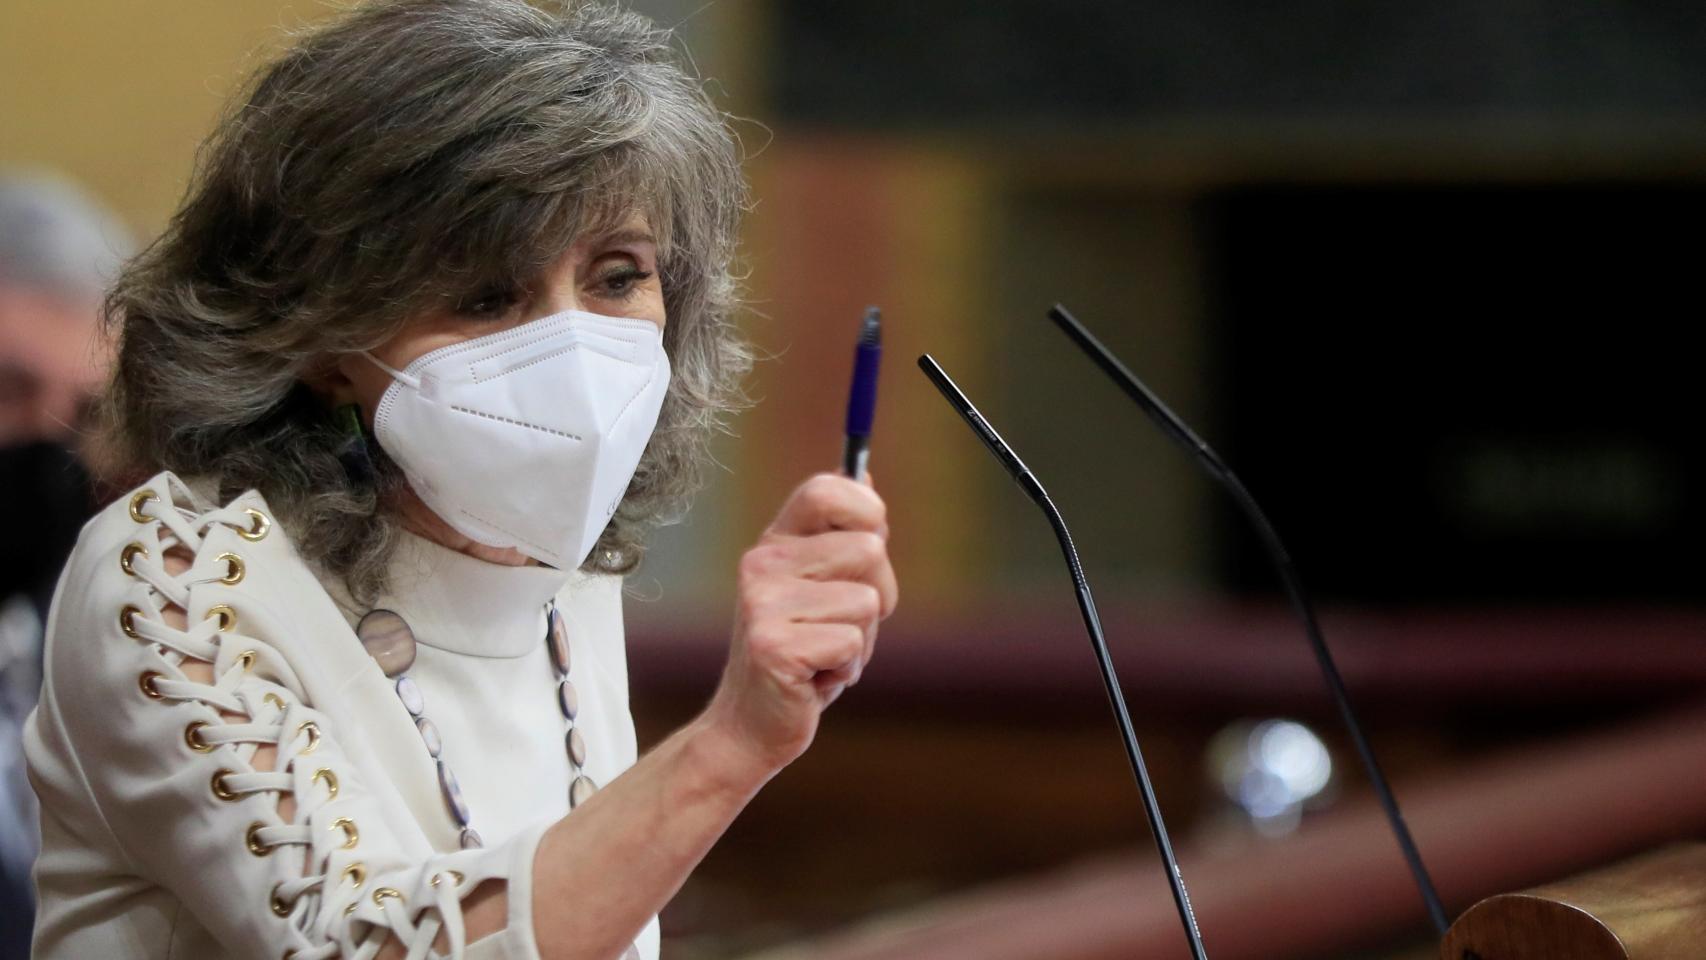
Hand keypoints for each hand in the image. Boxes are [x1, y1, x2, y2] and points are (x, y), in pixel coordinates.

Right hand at [702, 473, 897, 777]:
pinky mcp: (773, 646)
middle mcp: (762, 564)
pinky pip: (851, 643)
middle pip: (870, 549)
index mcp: (776, 543)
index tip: (873, 541)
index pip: (825, 488)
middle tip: (842, 626)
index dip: (866, 508)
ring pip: (868, 601)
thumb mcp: (818, 588)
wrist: (749, 726)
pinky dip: (847, 669)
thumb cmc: (799, 654)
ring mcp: (762, 604)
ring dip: (862, 640)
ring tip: (825, 655)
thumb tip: (863, 473)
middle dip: (880, 596)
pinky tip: (814, 680)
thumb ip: (840, 537)